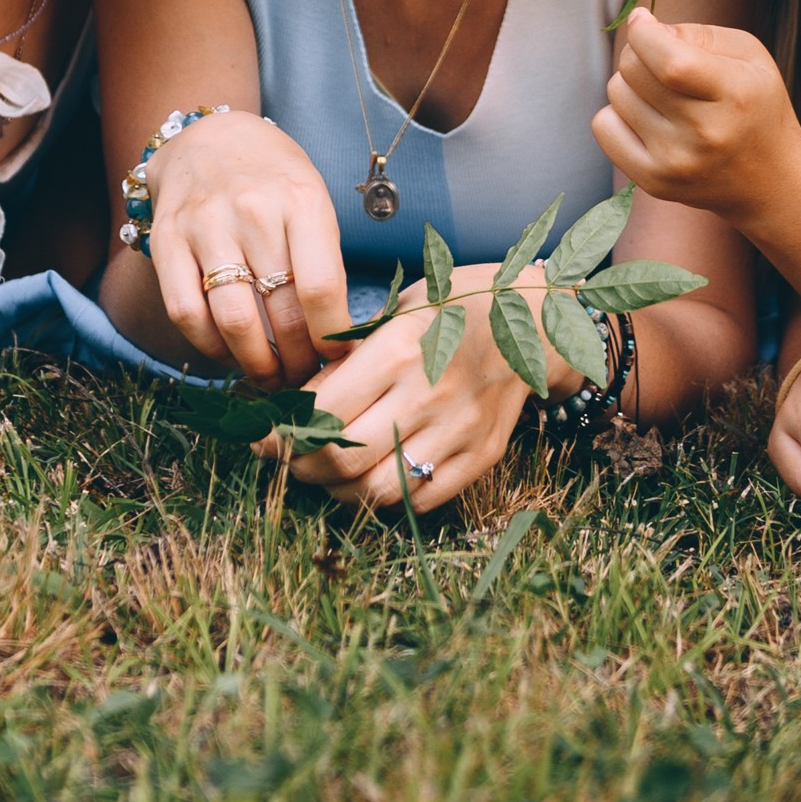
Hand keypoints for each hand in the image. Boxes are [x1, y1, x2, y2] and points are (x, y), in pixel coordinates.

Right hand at [137, 110, 350, 385]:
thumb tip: (340, 339)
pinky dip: (209, 347)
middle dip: (297, 360)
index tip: (337, 358)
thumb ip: (324, 260)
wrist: (208, 136)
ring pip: (233, 320)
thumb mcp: (313, 200)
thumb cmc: (273, 178)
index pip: (321, 287)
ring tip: (270, 376)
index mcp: (301, 199)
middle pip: (280, 312)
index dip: (331, 338)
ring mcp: (205, 225)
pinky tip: (227, 353)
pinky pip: (186, 312)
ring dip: (255, 364)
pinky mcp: (167, 241)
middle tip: (303, 378)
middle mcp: (253, 210)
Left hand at [259, 264, 552, 514]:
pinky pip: (421, 498)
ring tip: (325, 473)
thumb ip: (355, 352)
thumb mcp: (402, 307)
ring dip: (338, 490)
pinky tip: (371, 479)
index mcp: (401, 349)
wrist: (537, 317)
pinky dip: (386, 499)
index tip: (263, 434)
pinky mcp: (480, 456)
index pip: (324, 410)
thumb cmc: (460, 302)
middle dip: (301, 466)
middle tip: (286, 458)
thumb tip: (301, 397)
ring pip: (379, 491)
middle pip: (344, 458)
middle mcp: (428, 395)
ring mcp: (458, 431)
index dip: (283, 431)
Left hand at [592, 9, 800, 218]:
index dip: (644, 32)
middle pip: (633, 71)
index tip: (644, 22)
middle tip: (660, 59)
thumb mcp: (748, 55)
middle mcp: (705, 133)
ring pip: (616, 94)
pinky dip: (617, 113)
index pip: (669, 62)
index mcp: (734, 94)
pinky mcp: (653, 181)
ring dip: (631, 84)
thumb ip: (696, 32)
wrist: (768, 179)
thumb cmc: (754, 104)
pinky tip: (647, 117)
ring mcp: (676, 162)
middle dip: (639, 51)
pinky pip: (603, 126)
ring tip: (663, 95)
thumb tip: (643, 26)